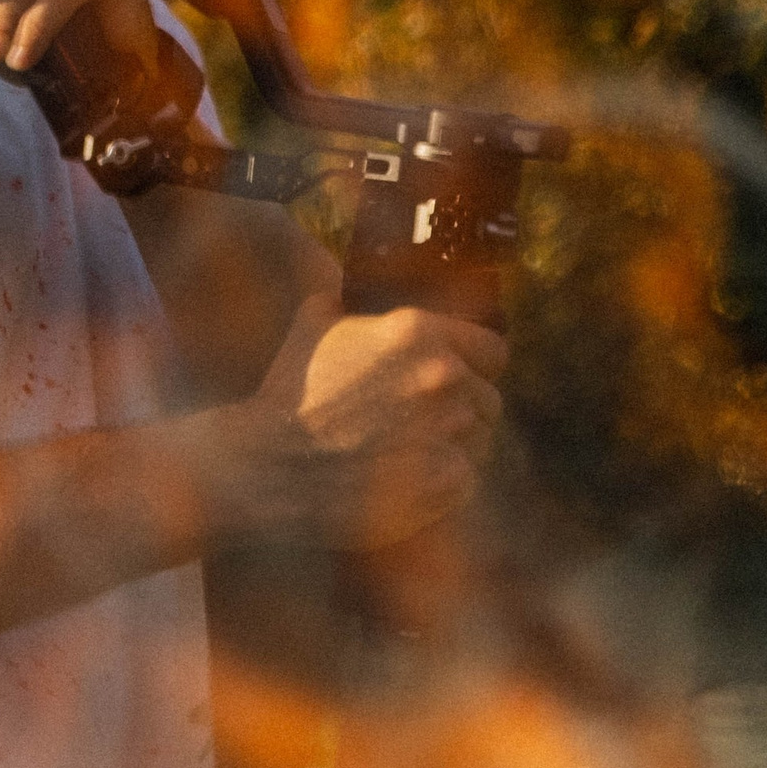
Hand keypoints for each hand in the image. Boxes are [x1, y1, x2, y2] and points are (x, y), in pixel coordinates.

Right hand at [209, 285, 505, 549]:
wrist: (273, 464)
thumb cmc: (291, 394)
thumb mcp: (312, 324)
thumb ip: (346, 297)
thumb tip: (352, 283)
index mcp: (418, 332)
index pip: (493, 349)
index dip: (476, 366)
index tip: (459, 380)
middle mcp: (442, 376)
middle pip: (488, 398)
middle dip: (461, 410)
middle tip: (421, 425)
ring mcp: (450, 429)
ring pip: (480, 441)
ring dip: (453, 447)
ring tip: (408, 455)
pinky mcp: (449, 478)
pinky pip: (466, 479)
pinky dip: (443, 483)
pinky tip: (405, 482)